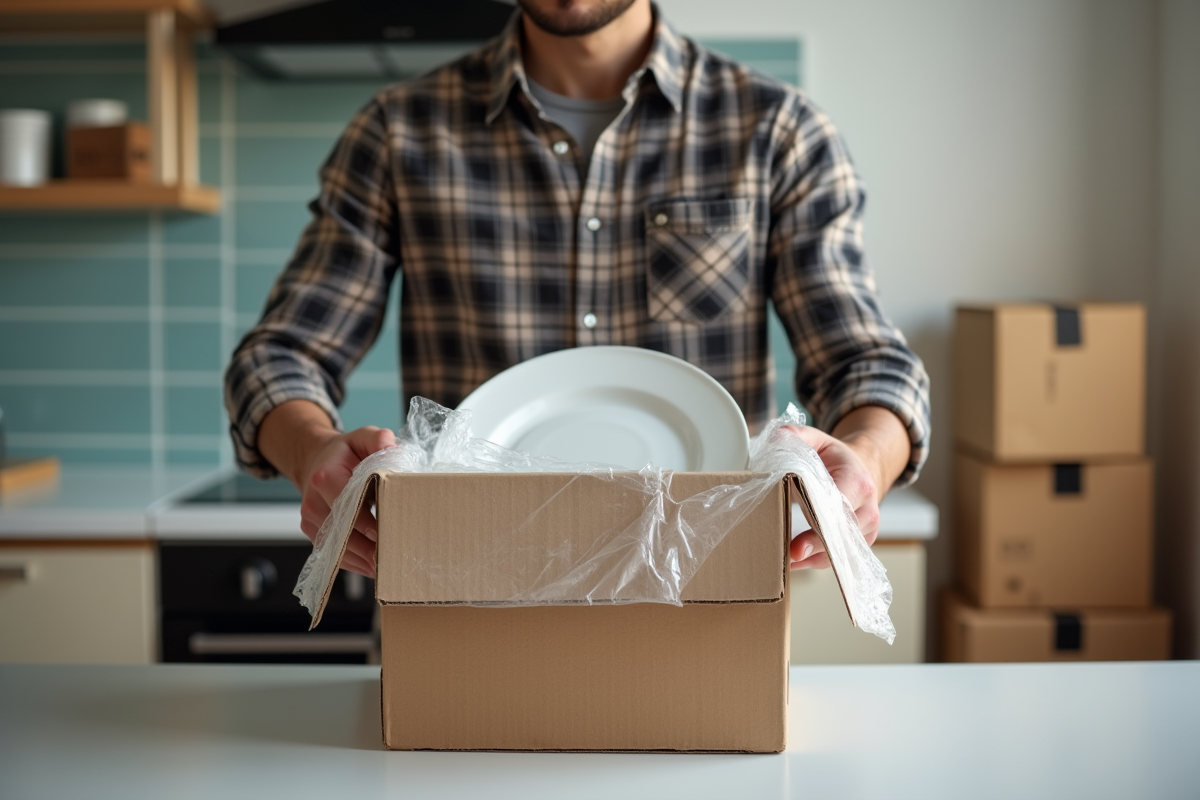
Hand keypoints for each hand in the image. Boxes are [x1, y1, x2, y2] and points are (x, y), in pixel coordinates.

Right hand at [296, 426, 395, 577]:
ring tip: (387, 569)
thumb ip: (377, 438)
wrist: (316, 461)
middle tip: (393, 558)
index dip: (367, 522)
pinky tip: (373, 568)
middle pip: (342, 531)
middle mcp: (313, 501)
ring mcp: (311, 521)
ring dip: (362, 561)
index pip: (347, 504)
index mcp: (325, 477)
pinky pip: (333, 553)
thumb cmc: (345, 453)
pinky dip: (354, 563)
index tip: (387, 533)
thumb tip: (389, 445)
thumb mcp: (362, 437)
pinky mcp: (314, 533)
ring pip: (337, 548)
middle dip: (368, 548)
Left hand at [783, 426, 879, 569]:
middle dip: (815, 545)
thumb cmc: (835, 457)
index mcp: (857, 481)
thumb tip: (777, 439)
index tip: (800, 537)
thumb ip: (795, 436)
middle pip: (840, 533)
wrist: (862, 468)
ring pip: (840, 551)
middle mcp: (867, 508)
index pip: (839, 506)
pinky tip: (795, 562)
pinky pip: (838, 558)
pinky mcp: (860, 542)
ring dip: (813, 557)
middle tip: (790, 554)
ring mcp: (866, 528)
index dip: (820, 523)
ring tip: (786, 560)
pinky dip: (816, 561)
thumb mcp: (816, 439)